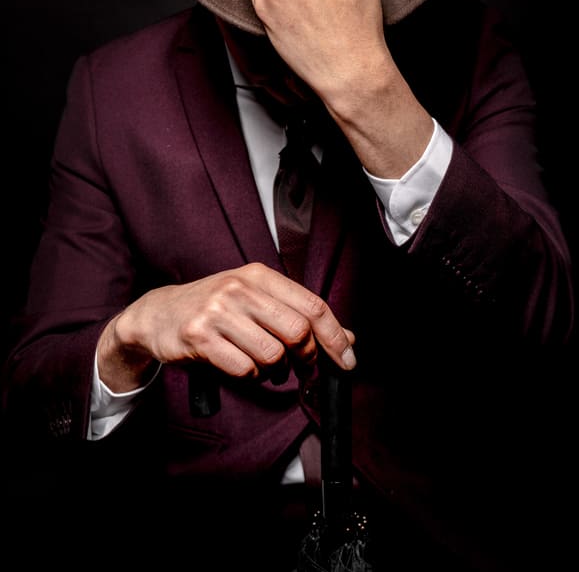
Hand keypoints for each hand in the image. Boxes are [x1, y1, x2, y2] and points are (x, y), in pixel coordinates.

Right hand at [97, 262, 355, 391]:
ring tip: (267, 368)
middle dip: (306, 357)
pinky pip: (244, 369)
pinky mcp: (199, 336)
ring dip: (276, 371)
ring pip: (272, 354)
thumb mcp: (256, 300)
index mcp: (259, 275)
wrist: (158, 314)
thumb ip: (298, 315)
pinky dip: (250, 376)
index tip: (347, 360)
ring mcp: (217, 311)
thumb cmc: (216, 308)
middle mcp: (239, 287)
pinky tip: (242, 367)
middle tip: (301, 367)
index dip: (335, 336)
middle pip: (297, 331)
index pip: (312, 305)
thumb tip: (346, 338)